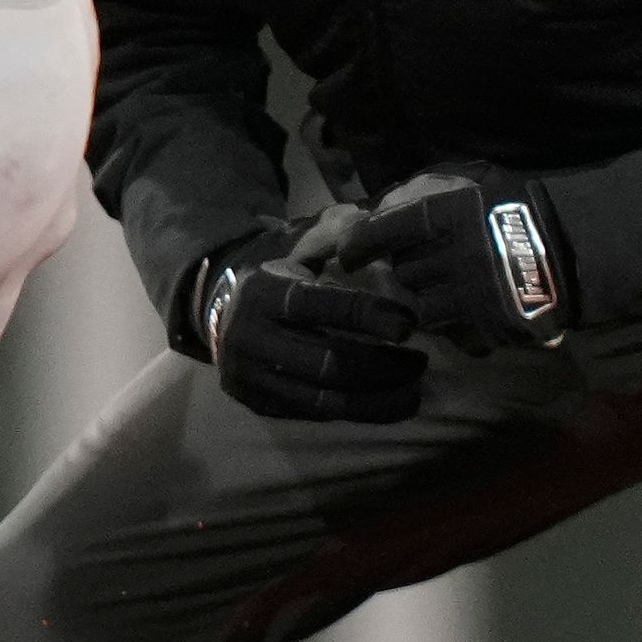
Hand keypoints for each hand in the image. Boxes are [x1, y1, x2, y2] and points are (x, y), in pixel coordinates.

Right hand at [207, 243, 425, 421]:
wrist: (222, 315)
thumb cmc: (278, 281)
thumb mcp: (299, 251)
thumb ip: (335, 237)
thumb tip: (371, 226)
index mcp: (263, 293)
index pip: (320, 306)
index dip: (369, 316)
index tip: (409, 325)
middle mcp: (249, 338)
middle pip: (327, 362)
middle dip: (383, 366)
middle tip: (419, 363)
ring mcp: (249, 376)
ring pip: (323, 399)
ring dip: (377, 399)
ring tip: (413, 392)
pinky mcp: (256, 403)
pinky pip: (313, 414)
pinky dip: (355, 411)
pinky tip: (383, 402)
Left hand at [330, 166, 573, 351]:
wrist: (580, 247)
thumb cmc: (521, 211)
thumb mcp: (476, 187)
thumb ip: (430, 196)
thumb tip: (382, 207)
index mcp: (453, 216)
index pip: (387, 231)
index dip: (362, 244)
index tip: (347, 256)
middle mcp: (458, 256)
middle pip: (404, 273)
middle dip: (406, 273)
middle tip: (416, 271)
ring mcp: (474, 294)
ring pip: (421, 308)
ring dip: (426, 303)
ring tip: (442, 295)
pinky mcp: (490, 324)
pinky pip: (453, 332)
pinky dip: (453, 326)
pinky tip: (466, 314)